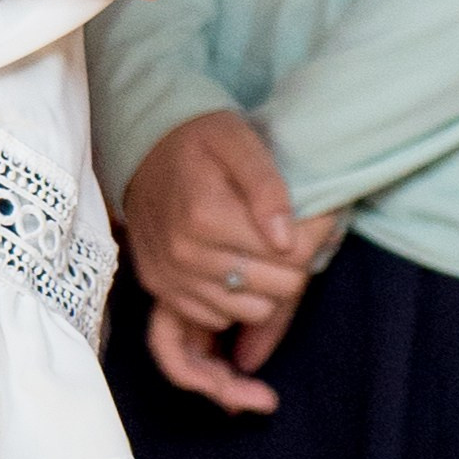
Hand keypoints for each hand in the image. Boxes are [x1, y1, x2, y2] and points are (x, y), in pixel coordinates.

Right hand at [121, 110, 308, 409]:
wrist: (142, 148)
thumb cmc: (199, 140)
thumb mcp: (238, 141)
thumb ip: (267, 185)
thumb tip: (284, 239)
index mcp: (206, 216)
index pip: (293, 255)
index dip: (315, 236)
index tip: (316, 216)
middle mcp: (184, 254)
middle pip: (280, 288)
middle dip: (295, 265)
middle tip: (289, 234)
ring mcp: (169, 277)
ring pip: (254, 312)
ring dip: (266, 287)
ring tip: (260, 251)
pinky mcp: (159, 289)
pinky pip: (218, 318)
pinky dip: (234, 299)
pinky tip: (232, 265)